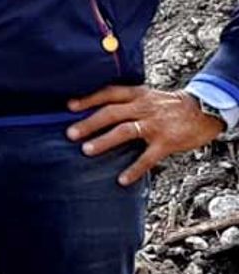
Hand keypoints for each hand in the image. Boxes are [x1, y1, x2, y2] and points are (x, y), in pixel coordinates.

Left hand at [66, 85, 223, 186]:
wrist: (204, 109)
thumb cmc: (170, 104)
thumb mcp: (148, 95)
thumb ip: (128, 101)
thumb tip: (100, 111)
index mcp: (137, 94)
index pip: (108, 93)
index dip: (88, 99)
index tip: (69, 107)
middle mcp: (143, 107)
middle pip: (111, 113)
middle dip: (89, 123)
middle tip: (70, 134)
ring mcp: (155, 124)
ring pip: (125, 131)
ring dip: (104, 141)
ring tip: (87, 150)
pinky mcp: (167, 142)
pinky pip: (147, 157)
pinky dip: (134, 169)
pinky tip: (122, 180)